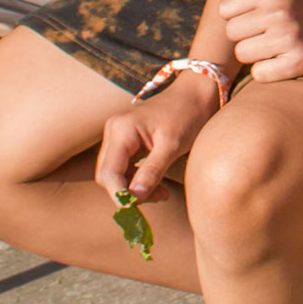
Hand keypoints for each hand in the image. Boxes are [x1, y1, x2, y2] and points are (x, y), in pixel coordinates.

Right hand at [93, 77, 222, 200]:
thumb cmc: (187, 115)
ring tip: (162, 192)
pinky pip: (123, 166)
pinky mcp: (125, 140)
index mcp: (122, 130)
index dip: (119, 194)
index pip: (109, 172)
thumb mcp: (172, 146)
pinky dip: (137, 179)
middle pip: (108, 175)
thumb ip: (152, 171)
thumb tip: (135, 197)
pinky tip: (157, 184)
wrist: (195, 94)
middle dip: (128, 192)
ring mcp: (117, 134)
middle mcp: (113, 130)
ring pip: (115, 173)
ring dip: (134, 188)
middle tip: (158, 198)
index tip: (138, 209)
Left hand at [215, 0, 302, 80]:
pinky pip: (259, 74)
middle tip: (264, 31)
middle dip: (244, 33)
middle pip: (231, 33)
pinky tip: (280, 59)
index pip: (225, 9)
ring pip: (242, 54)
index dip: (235, 13)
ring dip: (253, 53)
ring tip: (272, 44)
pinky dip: (266, 70)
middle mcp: (279, 13)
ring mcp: (289, 40)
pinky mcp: (297, 64)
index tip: (252, 15)